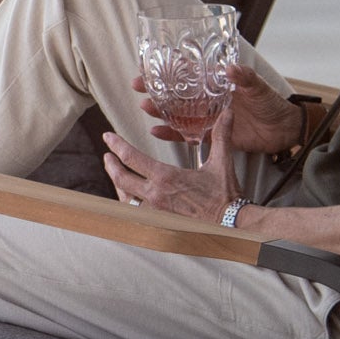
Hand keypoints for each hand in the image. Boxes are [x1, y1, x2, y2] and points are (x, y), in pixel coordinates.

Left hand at [102, 108, 240, 221]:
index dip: (116, 145)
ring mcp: (156, 212)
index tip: (107, 136)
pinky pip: (136, 213)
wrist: (232, 225)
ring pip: (125, 198)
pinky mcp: (160, 224)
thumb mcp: (222, 162)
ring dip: (118, 185)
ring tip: (116, 175)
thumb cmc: (226, 196)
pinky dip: (129, 204)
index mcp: (166, 177)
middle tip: (107, 156)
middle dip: (110, 165)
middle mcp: (156, 195)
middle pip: (121, 178)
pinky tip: (130, 198)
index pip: (131, 158)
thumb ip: (221, 136)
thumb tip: (227, 113)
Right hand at [131, 62, 301, 155]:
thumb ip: (244, 77)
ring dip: (160, 111)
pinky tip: (157, 131)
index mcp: (216, 83)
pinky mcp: (211, 135)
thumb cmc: (272, 104)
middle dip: (156, 89)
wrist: (285, 131)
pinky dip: (172, 134)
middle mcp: (208, 99)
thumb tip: (230, 68)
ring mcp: (208, 117)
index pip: (187, 73)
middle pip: (176, 93)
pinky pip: (187, 135)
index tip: (148, 66)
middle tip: (138, 87)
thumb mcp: (258, 87)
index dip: (167, 69)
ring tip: (146, 107)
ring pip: (178, 114)